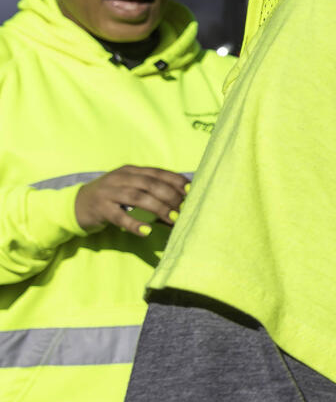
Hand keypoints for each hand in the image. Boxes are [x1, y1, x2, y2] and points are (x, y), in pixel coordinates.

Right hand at [74, 166, 188, 235]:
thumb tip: (181, 209)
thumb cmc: (113, 199)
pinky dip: (134, 224)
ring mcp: (108, 192)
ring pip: (137, 197)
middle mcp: (120, 178)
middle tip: (184, 210)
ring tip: (173, 219)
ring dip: (158, 208)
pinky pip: (119, 216)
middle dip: (170, 196)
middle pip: (150, 184)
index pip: (158, 173)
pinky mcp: (100, 208)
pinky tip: (147, 230)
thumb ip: (153, 196)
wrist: (76, 205)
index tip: (192, 192)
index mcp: (132, 170)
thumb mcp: (131, 191)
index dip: (176, 181)